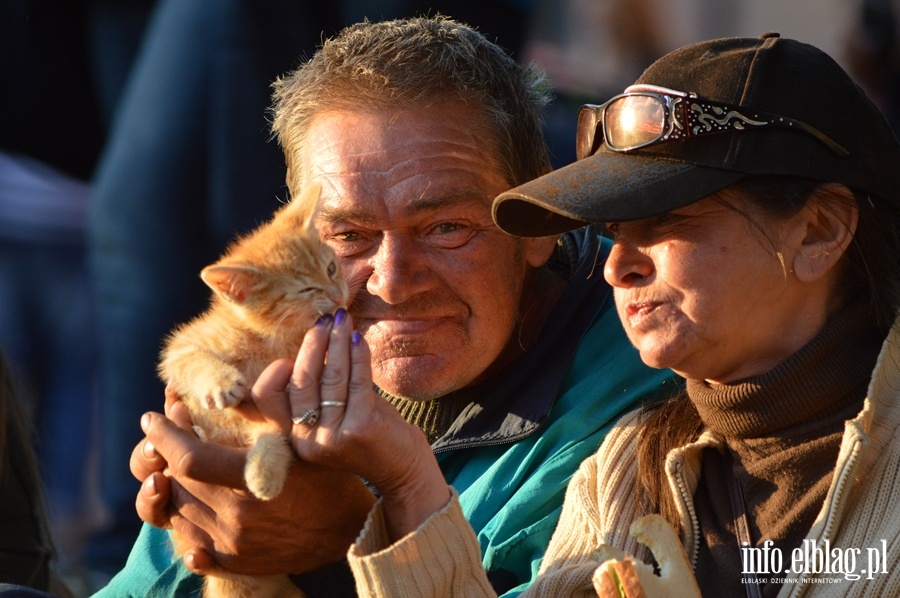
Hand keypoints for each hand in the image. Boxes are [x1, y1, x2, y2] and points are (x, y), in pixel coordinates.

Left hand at [132, 400, 375, 575]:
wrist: (349, 530)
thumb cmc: (329, 476)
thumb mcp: (307, 435)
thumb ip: (280, 401)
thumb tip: (270, 366)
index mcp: (251, 481)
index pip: (188, 458)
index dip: (164, 433)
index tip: (154, 415)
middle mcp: (236, 517)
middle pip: (176, 483)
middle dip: (163, 452)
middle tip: (165, 432)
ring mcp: (232, 545)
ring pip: (177, 514)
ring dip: (171, 486)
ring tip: (176, 465)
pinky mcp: (233, 563)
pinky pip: (190, 548)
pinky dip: (182, 526)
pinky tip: (187, 508)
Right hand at [253, 309, 450, 540]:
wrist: (404, 473)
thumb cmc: (370, 437)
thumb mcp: (334, 416)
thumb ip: (320, 389)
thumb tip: (318, 340)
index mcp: (293, 439)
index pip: (267, 397)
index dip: (278, 369)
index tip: (300, 349)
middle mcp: (308, 441)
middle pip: (300, 380)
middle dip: (313, 344)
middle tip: (324, 320)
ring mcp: (333, 437)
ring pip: (330, 376)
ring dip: (337, 342)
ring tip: (343, 319)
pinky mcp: (361, 427)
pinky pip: (357, 380)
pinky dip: (358, 354)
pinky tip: (359, 338)